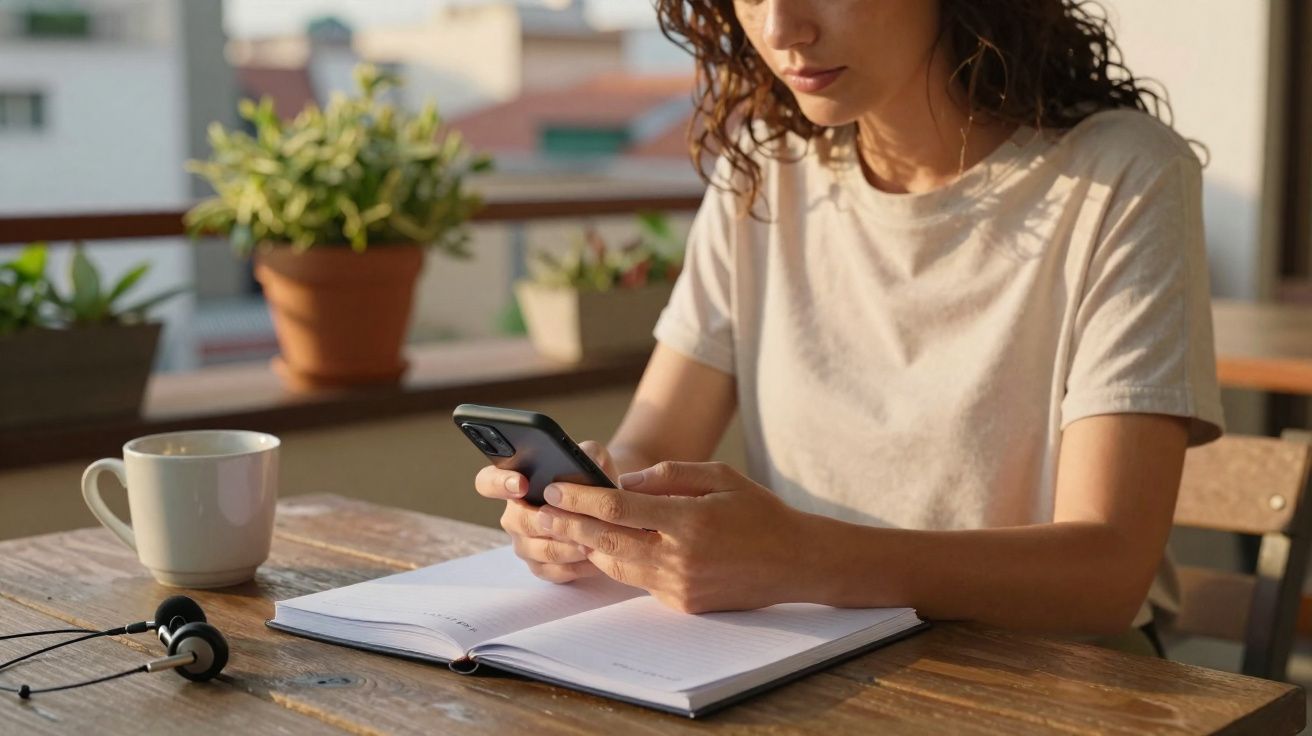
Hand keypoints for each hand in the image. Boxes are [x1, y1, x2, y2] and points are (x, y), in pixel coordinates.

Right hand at [474, 440, 616, 583]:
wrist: (607, 511)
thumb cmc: (592, 481)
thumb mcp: (593, 460)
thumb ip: (588, 452)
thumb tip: (584, 457)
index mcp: (515, 484)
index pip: (487, 482)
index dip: (499, 483)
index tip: (522, 484)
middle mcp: (513, 515)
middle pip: (520, 522)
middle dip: (551, 521)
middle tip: (577, 519)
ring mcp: (524, 543)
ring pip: (541, 549)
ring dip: (569, 546)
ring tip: (593, 538)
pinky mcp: (539, 567)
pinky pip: (553, 571)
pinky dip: (577, 566)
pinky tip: (596, 557)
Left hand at [538, 462, 810, 612]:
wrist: (795, 562)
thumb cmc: (758, 512)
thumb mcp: (718, 476)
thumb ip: (667, 476)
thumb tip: (621, 482)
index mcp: (689, 521)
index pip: (619, 508)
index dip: (581, 498)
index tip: (555, 488)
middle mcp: (680, 558)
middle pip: (607, 541)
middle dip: (569, 524)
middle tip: (540, 511)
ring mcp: (680, 586)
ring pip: (617, 566)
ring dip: (589, 546)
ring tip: (565, 527)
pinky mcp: (683, 604)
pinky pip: (640, 581)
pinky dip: (622, 561)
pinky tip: (607, 546)